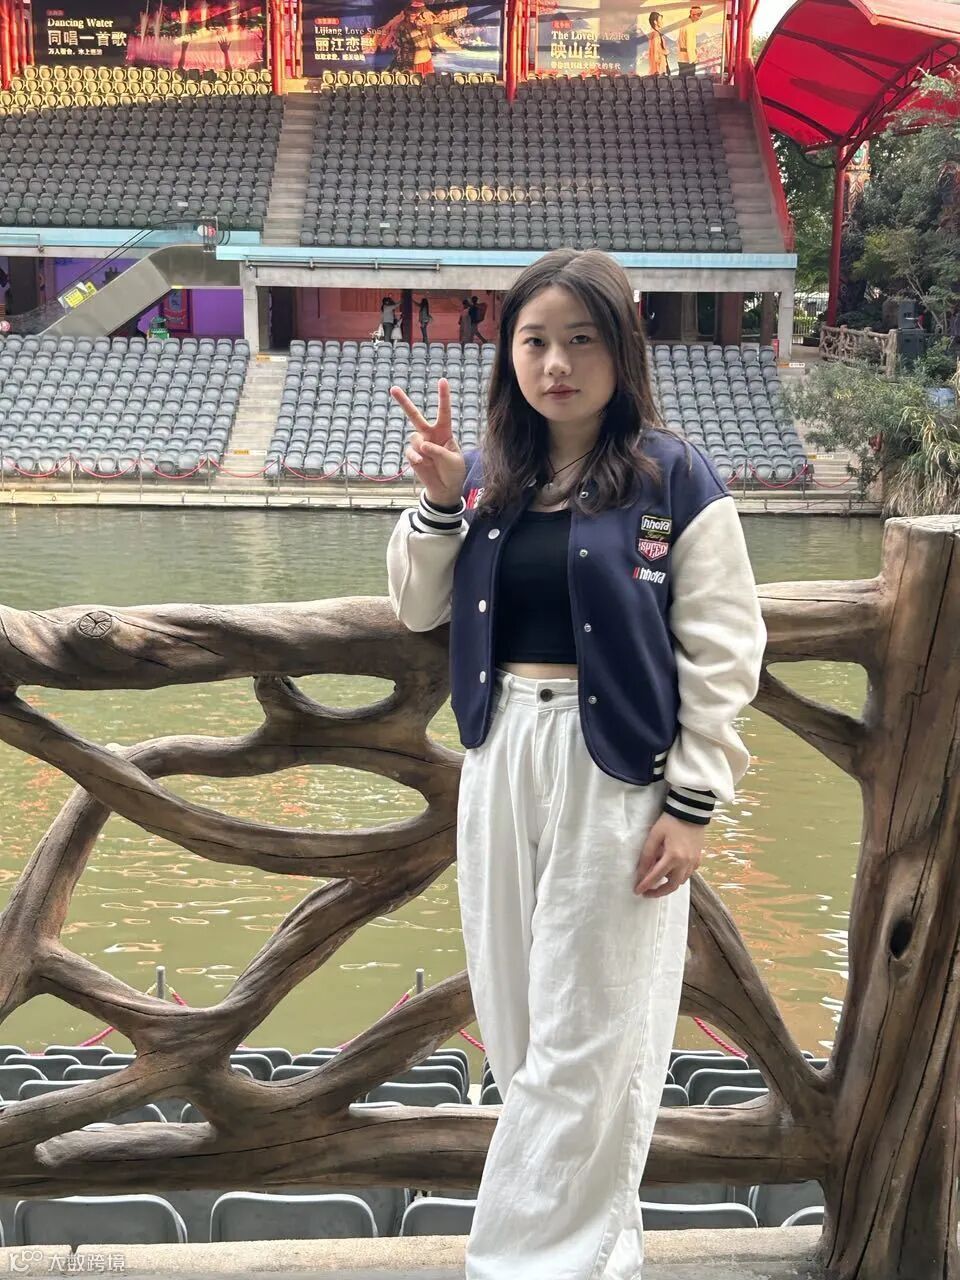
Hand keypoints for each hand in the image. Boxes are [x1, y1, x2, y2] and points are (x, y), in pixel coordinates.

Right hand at [391, 378, 465, 506]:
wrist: (445, 489)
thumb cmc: (453, 472)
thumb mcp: (452, 461)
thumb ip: (438, 451)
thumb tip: (422, 444)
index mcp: (445, 432)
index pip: (444, 412)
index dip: (443, 397)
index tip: (442, 380)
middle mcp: (430, 435)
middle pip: (415, 416)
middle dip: (404, 403)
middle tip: (393, 388)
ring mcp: (420, 445)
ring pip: (414, 438)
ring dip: (422, 448)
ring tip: (431, 459)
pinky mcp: (413, 456)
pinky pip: (411, 452)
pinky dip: (416, 457)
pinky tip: (423, 463)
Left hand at [633, 813, 703, 896]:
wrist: (690, 811)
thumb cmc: (670, 821)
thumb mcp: (655, 835)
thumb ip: (647, 855)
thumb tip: (641, 872)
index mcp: (673, 856)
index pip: (656, 876)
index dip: (645, 885)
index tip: (637, 891)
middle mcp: (685, 863)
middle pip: (672, 885)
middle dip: (658, 892)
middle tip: (647, 892)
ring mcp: (694, 862)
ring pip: (681, 881)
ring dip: (669, 885)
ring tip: (657, 881)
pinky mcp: (698, 858)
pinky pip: (688, 874)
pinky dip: (679, 877)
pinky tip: (671, 872)